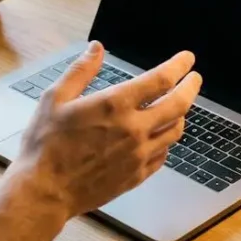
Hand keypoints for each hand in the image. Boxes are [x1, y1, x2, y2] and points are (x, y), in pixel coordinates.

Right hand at [9, 41, 201, 218]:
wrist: (45, 191)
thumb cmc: (45, 145)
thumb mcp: (55, 98)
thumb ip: (81, 71)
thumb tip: (97, 48)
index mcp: (115, 105)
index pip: (161, 80)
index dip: (179, 66)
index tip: (187, 59)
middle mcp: (133, 129)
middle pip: (179, 104)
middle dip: (191, 87)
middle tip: (194, 78)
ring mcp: (138, 155)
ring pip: (175, 131)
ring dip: (181, 114)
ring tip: (179, 106)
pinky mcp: (136, 176)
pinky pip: (163, 155)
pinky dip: (167, 141)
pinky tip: (160, 136)